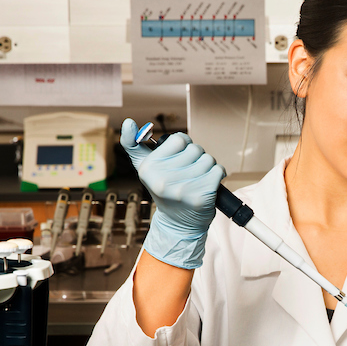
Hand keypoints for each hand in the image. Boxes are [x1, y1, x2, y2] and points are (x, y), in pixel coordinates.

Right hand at [121, 118, 225, 269]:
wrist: (178, 223)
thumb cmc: (164, 189)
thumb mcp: (145, 168)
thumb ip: (134, 145)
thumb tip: (128, 122)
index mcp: (148, 169)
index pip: (179, 139)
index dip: (183, 145)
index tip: (178, 157)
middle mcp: (163, 180)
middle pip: (195, 149)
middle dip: (196, 157)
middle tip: (188, 173)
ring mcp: (182, 190)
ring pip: (208, 159)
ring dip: (207, 166)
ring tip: (197, 179)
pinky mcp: (200, 197)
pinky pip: (218, 170)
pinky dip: (217, 175)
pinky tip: (208, 184)